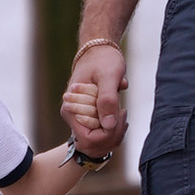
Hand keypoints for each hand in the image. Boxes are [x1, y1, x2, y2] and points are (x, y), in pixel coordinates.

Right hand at [65, 43, 125, 158]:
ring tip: (123, 112)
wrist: (99, 51)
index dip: (107, 133)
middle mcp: (72, 115)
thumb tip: (108, 125)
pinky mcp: (88, 116)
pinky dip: (114, 129)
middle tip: (124, 112)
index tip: (120, 114)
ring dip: (115, 132)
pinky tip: (121, 115)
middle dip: (113, 133)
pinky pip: (101, 133)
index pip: (88, 138)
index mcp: (71, 108)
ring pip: (98, 141)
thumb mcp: (109, 76)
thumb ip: (107, 99)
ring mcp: (79, 116)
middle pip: (93, 143)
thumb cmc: (103, 60)